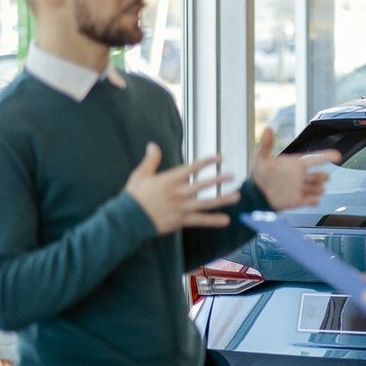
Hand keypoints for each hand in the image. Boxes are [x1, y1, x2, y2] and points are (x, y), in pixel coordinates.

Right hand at [125, 143, 239, 233]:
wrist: (127, 219)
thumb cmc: (133, 196)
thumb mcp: (140, 175)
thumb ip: (151, 160)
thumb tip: (152, 144)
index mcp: (169, 180)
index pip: (192, 168)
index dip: (207, 162)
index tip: (220, 158)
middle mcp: (178, 193)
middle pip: (203, 185)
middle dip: (219, 179)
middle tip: (233, 175)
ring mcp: (181, 208)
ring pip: (206, 203)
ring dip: (223, 199)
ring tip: (237, 196)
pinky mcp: (180, 221)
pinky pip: (200, 221)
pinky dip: (213, 221)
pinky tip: (226, 220)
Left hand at [250, 130, 343, 209]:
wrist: (256, 193)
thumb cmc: (260, 174)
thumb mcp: (261, 157)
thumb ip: (266, 144)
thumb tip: (268, 129)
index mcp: (296, 165)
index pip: (314, 159)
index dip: (326, 156)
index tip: (337, 155)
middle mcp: (301, 176)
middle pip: (320, 175)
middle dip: (323, 176)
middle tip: (323, 177)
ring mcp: (301, 188)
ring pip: (318, 188)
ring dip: (318, 188)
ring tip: (314, 188)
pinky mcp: (299, 200)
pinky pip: (312, 201)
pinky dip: (315, 200)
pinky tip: (312, 199)